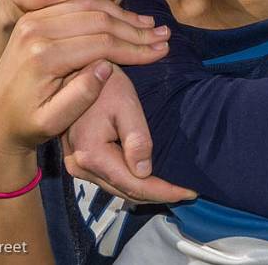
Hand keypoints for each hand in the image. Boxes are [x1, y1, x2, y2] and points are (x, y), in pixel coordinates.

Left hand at [0, 0, 169, 160]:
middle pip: (99, 19)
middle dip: (135, 29)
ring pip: (89, 4)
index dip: (136, 48)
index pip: (102, 43)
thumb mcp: (52, 123)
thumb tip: (107, 68)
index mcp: (43, 57)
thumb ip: (79, 97)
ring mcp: (33, 19)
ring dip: (122, 13)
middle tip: (164, 35)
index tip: (162, 52)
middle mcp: (35, 31)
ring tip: (149, 24)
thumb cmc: (28, 124)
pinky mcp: (34, 15)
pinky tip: (121, 4)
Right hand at [62, 67, 194, 203]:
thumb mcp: (126, 105)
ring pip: (117, 188)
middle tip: (187, 192)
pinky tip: (150, 178)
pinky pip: (109, 179)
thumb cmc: (105, 84)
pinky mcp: (79, 160)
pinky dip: (131, 182)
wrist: (78, 73)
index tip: (190, 193)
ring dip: (145, 191)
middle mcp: (80, 166)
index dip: (164, 192)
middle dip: (158, 194)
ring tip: (173, 188)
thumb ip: (136, 139)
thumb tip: (144, 171)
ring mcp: (77, 165)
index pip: (134, 184)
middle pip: (125, 191)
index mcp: (92, 155)